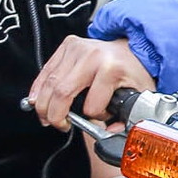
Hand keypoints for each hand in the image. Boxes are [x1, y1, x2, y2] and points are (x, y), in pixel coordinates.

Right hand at [30, 35, 154, 129]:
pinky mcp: (67, 45)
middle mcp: (92, 56)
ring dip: (43, 105)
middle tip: (60, 125)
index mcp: (112, 69)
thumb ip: (127, 117)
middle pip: (61, 94)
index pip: (91, 106)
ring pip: (49, 83)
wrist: (132, 47)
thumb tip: (111, 131)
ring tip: (47, 118)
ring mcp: (77, 49)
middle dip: (55, 116)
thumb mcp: (139, 94)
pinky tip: (38, 100)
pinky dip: (38, 89)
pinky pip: (45, 71)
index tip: (99, 117)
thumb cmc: (133, 69)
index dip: (94, 118)